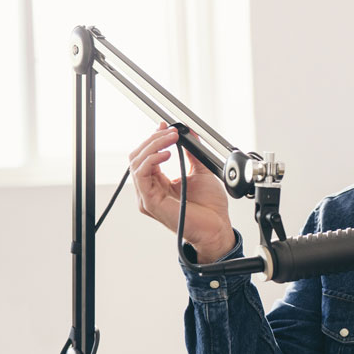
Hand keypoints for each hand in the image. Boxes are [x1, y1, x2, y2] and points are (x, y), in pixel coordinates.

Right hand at [129, 122, 235, 261]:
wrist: (217, 227)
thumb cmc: (210, 208)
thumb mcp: (201, 172)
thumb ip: (192, 154)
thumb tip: (190, 134)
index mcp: (159, 183)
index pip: (146, 156)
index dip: (154, 139)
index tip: (165, 126)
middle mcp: (150, 190)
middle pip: (138, 157)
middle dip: (153, 139)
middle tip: (170, 132)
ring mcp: (148, 197)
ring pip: (137, 163)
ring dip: (153, 146)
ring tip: (171, 139)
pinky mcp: (150, 203)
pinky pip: (141, 175)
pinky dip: (152, 159)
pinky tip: (167, 153)